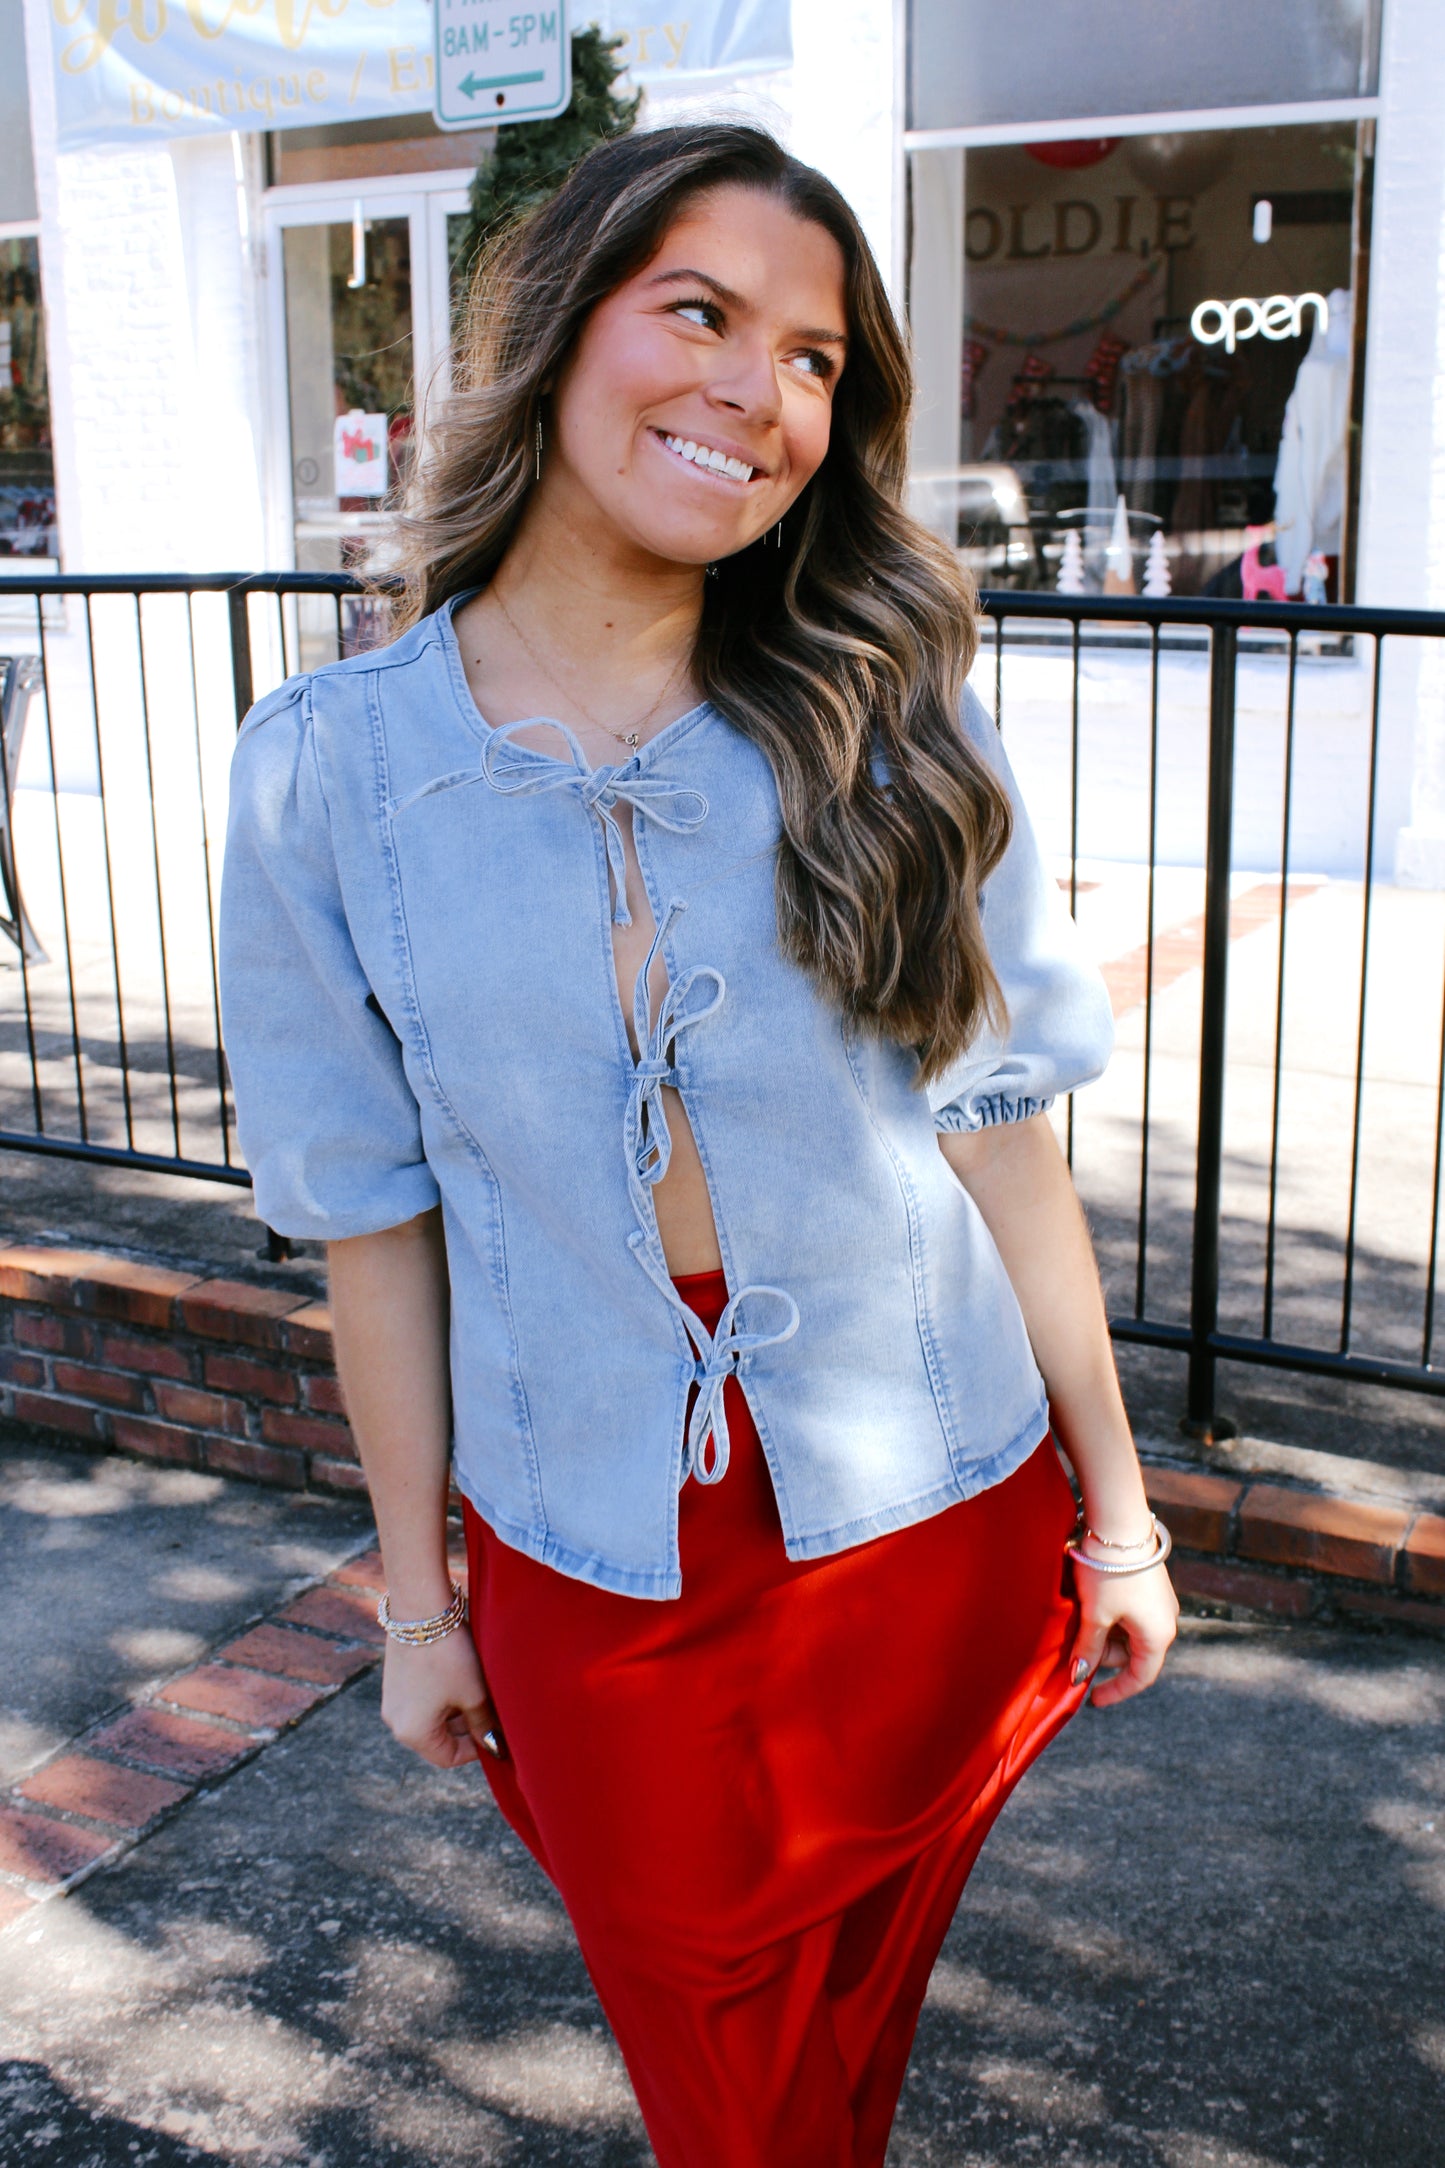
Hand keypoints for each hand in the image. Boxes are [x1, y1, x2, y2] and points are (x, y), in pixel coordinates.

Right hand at [379, 1628, 504, 1765]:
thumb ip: (484, 1725)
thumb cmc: (449, 1655)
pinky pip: (421, 1700)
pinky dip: (442, 1696)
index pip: (448, 1757)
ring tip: (476, 1688)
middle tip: (489, 1709)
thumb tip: (495, 1748)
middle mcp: (395, 1721)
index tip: (494, 1732)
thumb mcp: (473, 1693)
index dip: (475, 1749)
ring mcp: (392, 1700)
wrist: (422, 1608)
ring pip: (431, 1718)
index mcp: (412, 1733)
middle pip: (438, 1739)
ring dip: (455, 1711)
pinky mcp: (394, 1681)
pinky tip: (459, 1675)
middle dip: (466, 1728)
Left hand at [1069, 1555, 1178, 1710]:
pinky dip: (1110, 1617)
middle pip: (1132, 1654)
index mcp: (1158, 1636)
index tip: (1092, 1699)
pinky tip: (1091, 1605)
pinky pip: (1130, 1614)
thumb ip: (1088, 1648)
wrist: (1119, 1524)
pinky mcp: (1150, 1587)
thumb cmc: (1108, 1573)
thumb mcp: (1095, 1614)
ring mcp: (1159, 1603)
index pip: (1139, 1677)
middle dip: (1102, 1654)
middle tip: (1076, 1643)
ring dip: (1104, 1633)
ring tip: (1081, 1616)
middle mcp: (1165, 1622)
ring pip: (1129, 1633)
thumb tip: (1078, 1676)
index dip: (1115, 1691)